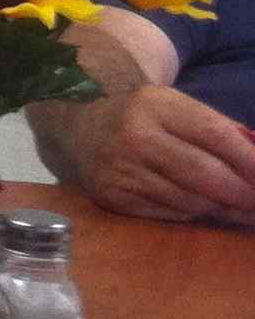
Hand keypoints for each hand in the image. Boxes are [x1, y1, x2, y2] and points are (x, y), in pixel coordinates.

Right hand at [63, 84, 254, 225]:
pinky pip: (170, 214)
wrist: (81, 125)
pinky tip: (199, 207)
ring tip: (235, 207)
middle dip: (243, 194)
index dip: (251, 161)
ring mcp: (119, 168)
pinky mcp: (112, 196)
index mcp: (155, 105)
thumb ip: (224, 131)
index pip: (215, 134)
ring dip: (221, 208)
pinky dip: (193, 214)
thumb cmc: (145, 118)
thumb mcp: (178, 108)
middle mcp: (132, 135)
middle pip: (204, 173)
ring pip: (190, 200)